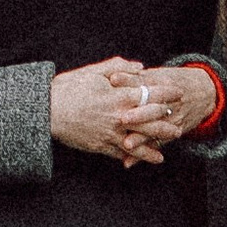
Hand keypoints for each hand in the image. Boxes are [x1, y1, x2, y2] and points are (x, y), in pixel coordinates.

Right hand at [48, 60, 215, 167]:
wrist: (48, 111)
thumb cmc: (69, 88)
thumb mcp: (94, 71)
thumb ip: (119, 67)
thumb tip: (140, 67)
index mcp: (120, 96)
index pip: (152, 94)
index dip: (167, 93)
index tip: (178, 92)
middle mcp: (120, 117)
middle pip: (152, 122)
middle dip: (167, 122)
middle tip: (179, 124)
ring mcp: (112, 134)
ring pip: (140, 142)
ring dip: (155, 144)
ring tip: (166, 148)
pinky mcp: (101, 146)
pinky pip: (122, 153)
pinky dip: (135, 157)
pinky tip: (144, 160)